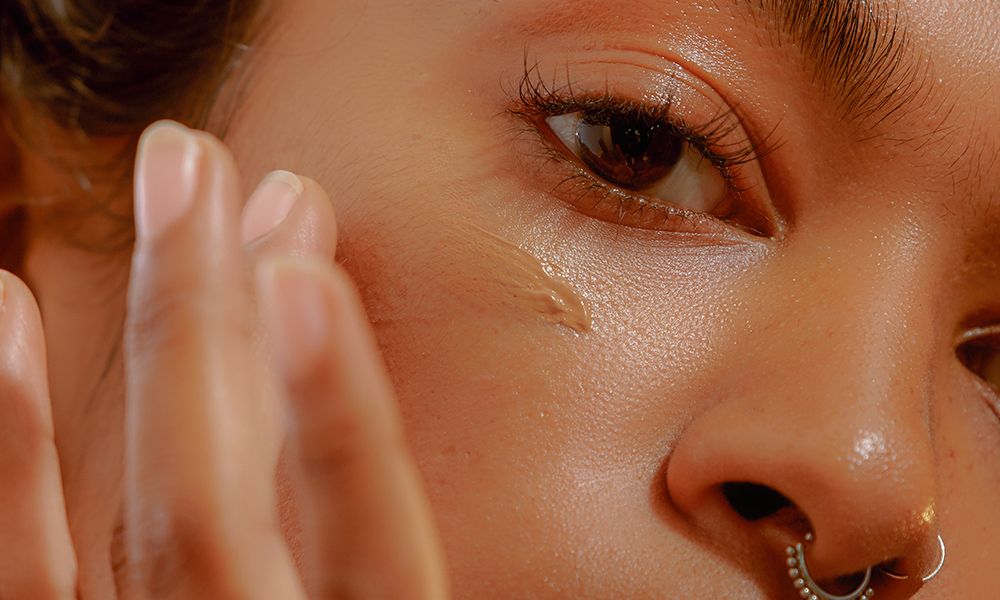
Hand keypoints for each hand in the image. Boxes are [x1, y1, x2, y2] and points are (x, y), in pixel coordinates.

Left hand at [0, 122, 447, 598]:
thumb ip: (431, 570)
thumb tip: (491, 485)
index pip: (369, 540)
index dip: (337, 416)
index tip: (305, 281)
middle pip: (215, 510)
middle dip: (210, 327)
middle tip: (209, 173)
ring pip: (137, 516)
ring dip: (150, 344)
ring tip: (164, 199)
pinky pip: (25, 572)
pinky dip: (14, 450)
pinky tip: (10, 310)